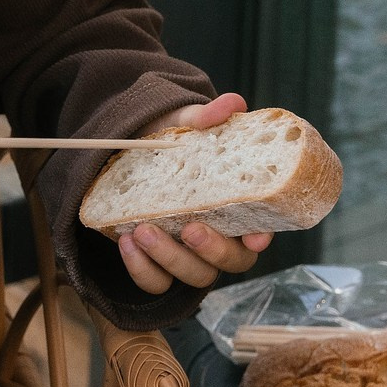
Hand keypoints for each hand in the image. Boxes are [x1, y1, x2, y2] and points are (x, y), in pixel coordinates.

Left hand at [116, 92, 272, 293]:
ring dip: (170, 258)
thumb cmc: (170, 146)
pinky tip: (126, 242)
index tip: (253, 237)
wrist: (128, 159)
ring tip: (143, 230)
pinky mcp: (158, 266)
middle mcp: (220, 237)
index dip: (260, 237)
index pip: (260, 230)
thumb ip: (204, 118)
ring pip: (195, 276)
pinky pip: (156, 283)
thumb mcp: (183, 127)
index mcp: (237, 207)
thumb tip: (231, 104)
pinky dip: (141, 269)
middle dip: (213, 249)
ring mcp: (190, 256)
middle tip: (189, 227)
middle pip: (232, 261)